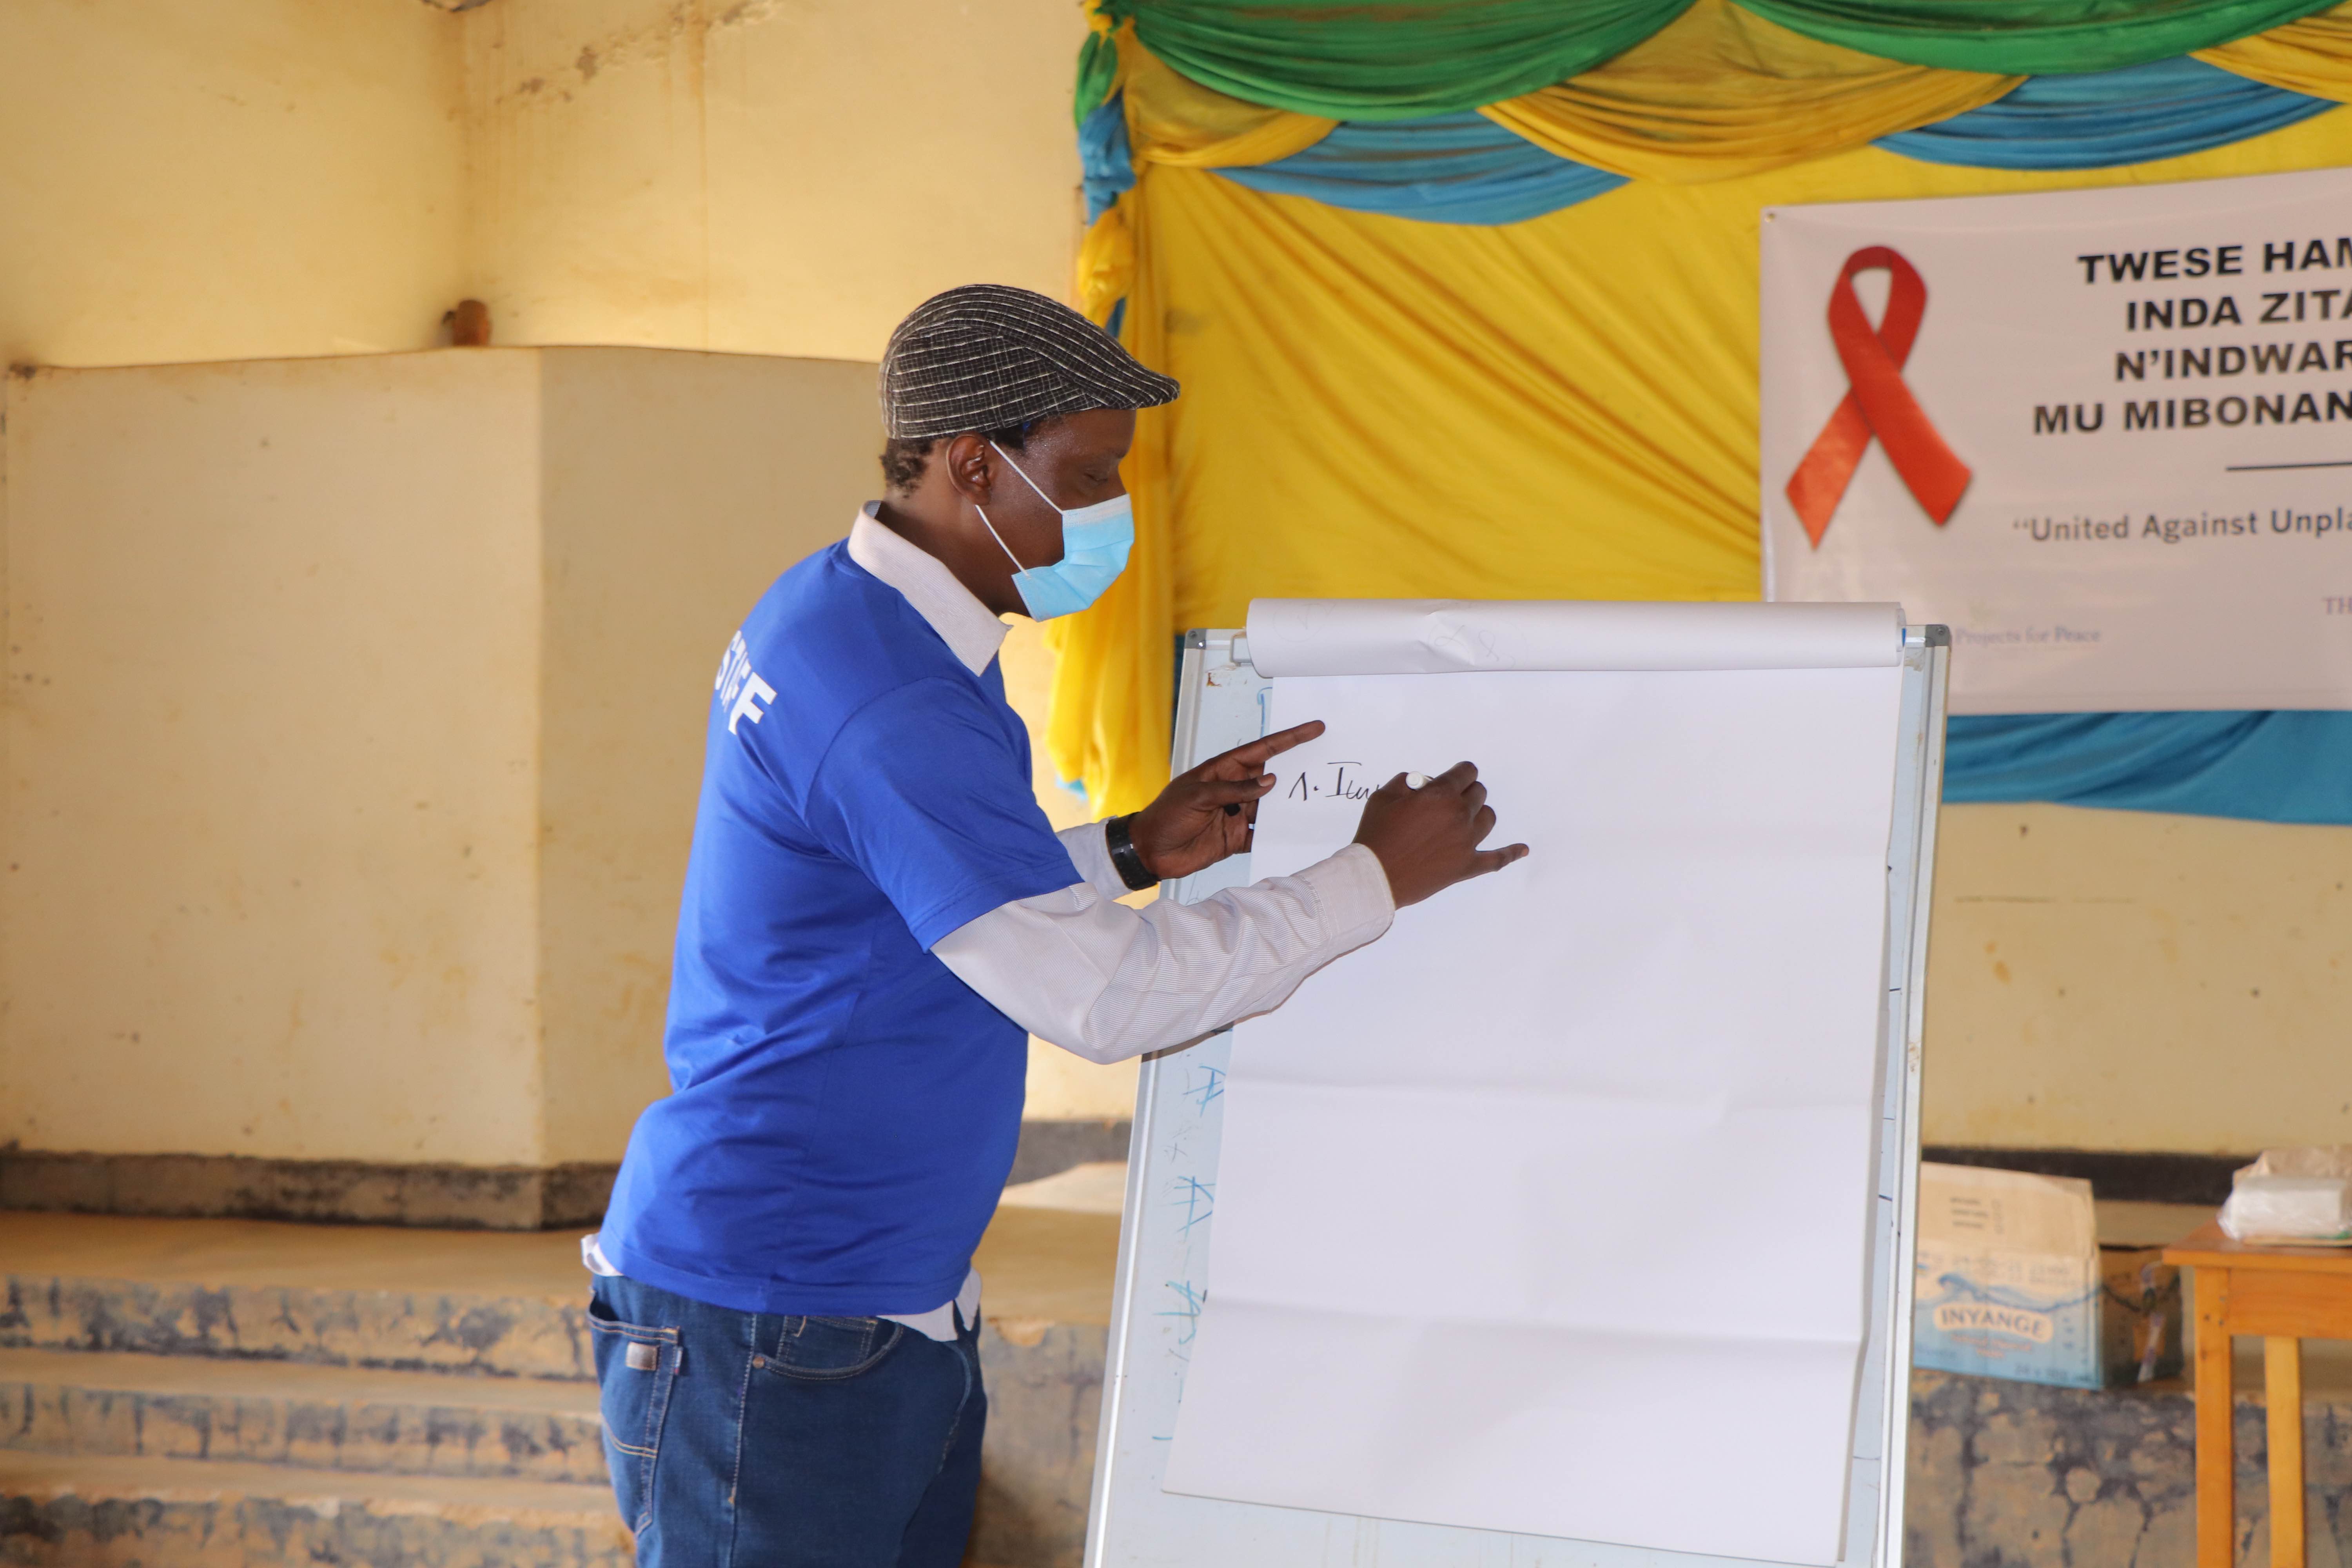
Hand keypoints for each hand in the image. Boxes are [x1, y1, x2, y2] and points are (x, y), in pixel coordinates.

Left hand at [1129, 720, 1327, 881]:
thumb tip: (1270, 782)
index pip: (1263, 751)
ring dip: (1290, 807)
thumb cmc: (1167, 815)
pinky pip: (1262, 835)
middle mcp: (1234, 790)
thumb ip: (1235, 790)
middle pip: (1272, 778)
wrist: (1150, 852)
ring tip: (1316, 803)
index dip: (1289, 739)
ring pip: (1271, 808)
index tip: (1314, 728)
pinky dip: (1277, 836)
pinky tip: (1297, 834)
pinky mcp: (1237, 838)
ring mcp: (1237, 814)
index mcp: (1224, 770)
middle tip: (1324, 767)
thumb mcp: (1198, 796)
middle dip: (1296, 772)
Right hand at [1351, 761, 1527, 907]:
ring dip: (1478, 813)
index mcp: (1440, 794)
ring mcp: (1467, 842)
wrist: (1375, 876)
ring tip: (1464, 818)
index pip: (1466, 772)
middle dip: (1466, 791)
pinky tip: (1522, 849)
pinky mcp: (1467, 866)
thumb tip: (1418, 784)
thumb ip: (1405, 782)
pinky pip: (1497, 859)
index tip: (1455, 777)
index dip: (1460, 773)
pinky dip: (1511, 853)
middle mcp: (1459, 815)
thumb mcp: (1383, 797)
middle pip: (1478, 793)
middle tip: (1451, 799)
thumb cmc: (1376, 835)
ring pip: (1488, 818)